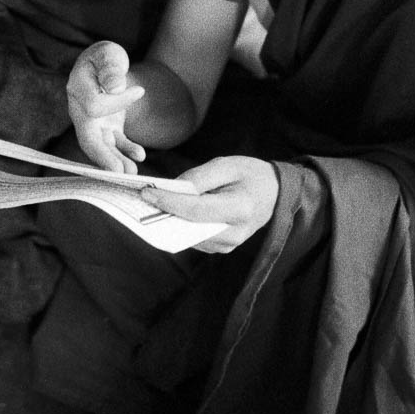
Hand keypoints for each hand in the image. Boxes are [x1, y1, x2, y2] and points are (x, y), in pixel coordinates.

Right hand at [67, 40, 146, 173]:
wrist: (106, 66)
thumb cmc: (106, 57)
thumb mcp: (108, 54)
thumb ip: (110, 67)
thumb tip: (114, 86)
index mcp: (77, 89)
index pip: (94, 106)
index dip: (117, 102)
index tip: (139, 90)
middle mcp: (80, 110)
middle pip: (88, 138)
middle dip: (102, 157)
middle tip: (117, 172)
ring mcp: (93, 123)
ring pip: (101, 147)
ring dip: (116, 161)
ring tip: (132, 174)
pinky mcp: (107, 129)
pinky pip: (114, 144)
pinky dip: (126, 150)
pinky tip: (139, 155)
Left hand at [141, 155, 278, 252]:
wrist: (274, 194)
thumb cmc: (250, 175)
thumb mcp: (227, 165)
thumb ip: (199, 177)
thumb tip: (172, 189)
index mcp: (240, 208)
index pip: (196, 210)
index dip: (169, 202)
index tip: (146, 193)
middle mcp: (235, 232)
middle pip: (189, 227)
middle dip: (163, 214)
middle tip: (140, 201)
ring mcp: (229, 244)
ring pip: (188, 235)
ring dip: (169, 221)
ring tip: (150, 205)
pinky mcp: (222, 248)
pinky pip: (193, 238)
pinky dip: (179, 225)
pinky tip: (167, 212)